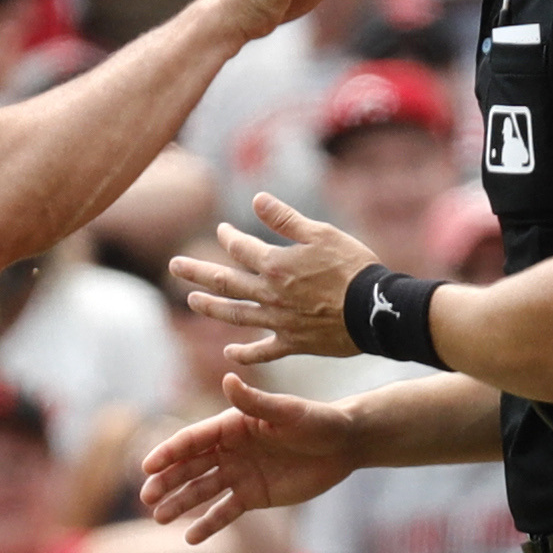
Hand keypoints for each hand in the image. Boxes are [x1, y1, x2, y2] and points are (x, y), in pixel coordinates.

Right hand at [140, 372, 360, 541]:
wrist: (344, 445)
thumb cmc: (316, 420)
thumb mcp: (287, 411)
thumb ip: (255, 402)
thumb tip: (228, 378)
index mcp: (232, 425)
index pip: (193, 439)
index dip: (170, 451)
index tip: (148, 465)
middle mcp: (229, 449)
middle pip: (190, 466)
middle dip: (167, 481)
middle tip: (147, 497)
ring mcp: (239, 474)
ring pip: (202, 490)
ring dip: (180, 503)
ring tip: (159, 518)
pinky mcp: (253, 496)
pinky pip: (225, 511)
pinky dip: (208, 524)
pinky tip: (189, 537)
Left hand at [170, 192, 376, 363]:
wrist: (377, 311)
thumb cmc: (353, 267)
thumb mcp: (321, 234)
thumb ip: (285, 219)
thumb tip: (256, 198)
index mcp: (276, 264)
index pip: (240, 248)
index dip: (228, 236)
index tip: (222, 230)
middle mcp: (270, 294)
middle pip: (225, 282)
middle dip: (197, 272)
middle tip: (175, 266)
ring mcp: (279, 322)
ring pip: (236, 315)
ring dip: (211, 308)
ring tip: (192, 302)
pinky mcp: (293, 343)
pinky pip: (263, 351)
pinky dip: (245, 353)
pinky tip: (229, 353)